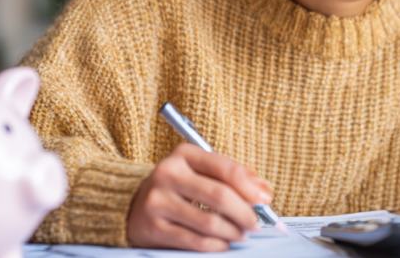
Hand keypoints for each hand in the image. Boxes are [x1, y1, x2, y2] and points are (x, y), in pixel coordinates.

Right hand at [127, 143, 271, 250]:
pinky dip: (216, 245)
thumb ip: (232, 177)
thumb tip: (264, 193)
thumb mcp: (201, 172)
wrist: (135, 205)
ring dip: (233, 232)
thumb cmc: (178, 187)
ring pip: (209, 222)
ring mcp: (158, 201)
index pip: (224, 168)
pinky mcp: (154, 227)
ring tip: (241, 234)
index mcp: (184, 154)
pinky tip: (223, 243)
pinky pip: (195, 241)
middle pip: (219, 196)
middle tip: (256, 223)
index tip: (265, 201)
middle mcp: (168, 173)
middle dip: (245, 213)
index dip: (250, 186)